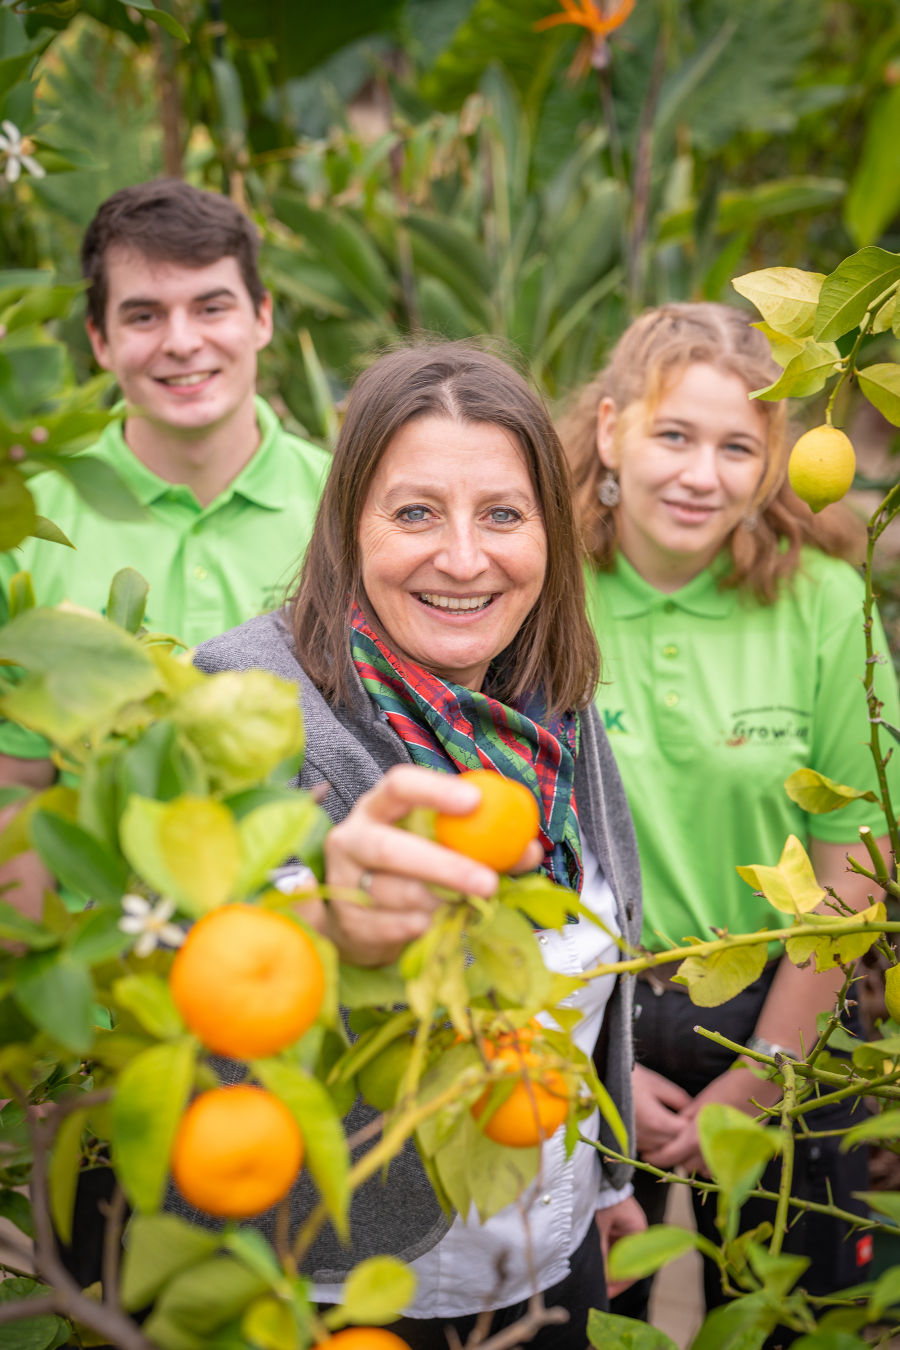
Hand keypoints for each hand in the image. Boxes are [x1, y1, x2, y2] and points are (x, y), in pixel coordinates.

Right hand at [319, 765, 540, 965]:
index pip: (400, 785)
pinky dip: (415, 927)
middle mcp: (353, 837)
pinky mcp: (343, 918)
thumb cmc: (410, 869)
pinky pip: (385, 925)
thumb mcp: (444, 846)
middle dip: (443, 866)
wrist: (362, 918)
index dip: (435, 791)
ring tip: (458, 905)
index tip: (475, 801)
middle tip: (487, 882)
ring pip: (389, 892)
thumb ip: (486, 844)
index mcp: (379, 806)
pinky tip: (430, 923)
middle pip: (389, 846)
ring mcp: (343, 879)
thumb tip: (530, 850)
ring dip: (433, 902)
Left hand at [595, 1194, 646, 1298]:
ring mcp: (621, 1228)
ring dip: (605, 1265)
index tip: (606, 1292)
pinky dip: (600, 1256)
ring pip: (615, 1255)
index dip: (620, 1281)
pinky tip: (590, 1263)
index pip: (635, 1264)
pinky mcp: (610, 1226)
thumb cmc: (597, 1196)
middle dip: (611, 1275)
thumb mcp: (598, 1226)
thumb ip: (600, 1252)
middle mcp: (632, 1231)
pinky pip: (608, 1247)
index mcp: (637, 1229)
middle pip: (625, 1261)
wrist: (586, 1174)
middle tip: (596, 1287)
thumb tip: (600, 1279)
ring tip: (591, 1276)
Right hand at [632, 1063, 692, 1155]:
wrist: (601, 1079)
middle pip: (675, 1145)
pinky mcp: (629, 1142)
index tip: (694, 1114)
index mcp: (658, 1122)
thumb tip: (692, 1110)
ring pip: (662, 1151)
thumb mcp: (657, 1084)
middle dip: (683, 1135)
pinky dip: (657, 1144)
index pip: (685, 1133)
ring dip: (670, 1142)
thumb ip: (678, 1099)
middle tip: (687, 1120)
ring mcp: (637, 1142)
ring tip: (673, 1125)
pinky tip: (658, 1130)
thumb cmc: (631, 1078)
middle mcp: (648, 1137)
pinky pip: (649, 1150)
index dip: (693, 1124)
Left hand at [643, 1064, 778, 1173]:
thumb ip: (685, 1120)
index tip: (648, 1153)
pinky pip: (720, 1166)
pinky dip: (711, 1161)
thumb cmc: (728, 1088)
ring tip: (690, 1144)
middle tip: (670, 1143)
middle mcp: (711, 1152)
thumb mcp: (700, 1102)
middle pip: (684, 1165)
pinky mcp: (741, 1156)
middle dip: (676, 1156)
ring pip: (702, 1168)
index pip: (669, 1157)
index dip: (656, 1156)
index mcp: (697, 1137)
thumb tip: (673, 1130)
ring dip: (694, 1160)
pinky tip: (709, 1147)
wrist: (760, 1086)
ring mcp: (728, 1156)